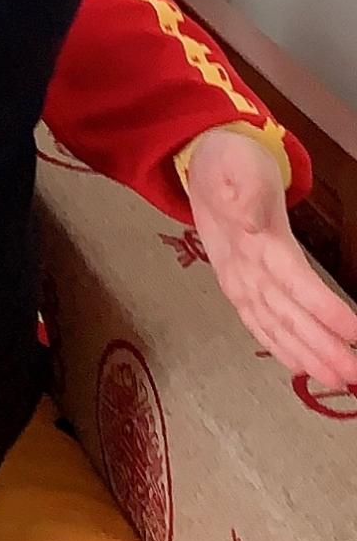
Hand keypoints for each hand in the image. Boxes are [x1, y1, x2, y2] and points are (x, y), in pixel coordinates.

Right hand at [186, 129, 356, 389]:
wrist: (200, 160)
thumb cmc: (229, 160)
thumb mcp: (236, 163)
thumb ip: (241, 190)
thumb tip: (248, 222)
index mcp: (252, 242)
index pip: (294, 283)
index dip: (324, 311)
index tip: (355, 333)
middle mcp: (244, 270)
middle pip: (287, 316)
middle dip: (321, 348)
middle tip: (354, 375)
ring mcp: (238, 281)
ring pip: (275, 327)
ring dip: (306, 356)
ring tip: (337, 380)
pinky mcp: (238, 285)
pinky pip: (260, 324)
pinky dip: (280, 348)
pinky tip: (301, 366)